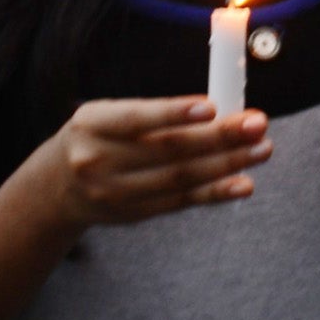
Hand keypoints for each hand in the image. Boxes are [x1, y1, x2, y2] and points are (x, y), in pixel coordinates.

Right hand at [36, 98, 271, 228]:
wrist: (57, 186)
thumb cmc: (100, 137)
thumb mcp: (110, 115)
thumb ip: (157, 113)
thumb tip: (223, 108)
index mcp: (92, 123)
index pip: (135, 118)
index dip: (174, 113)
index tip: (212, 106)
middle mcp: (98, 159)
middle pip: (167, 149)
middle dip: (219, 136)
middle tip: (257, 124)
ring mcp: (115, 192)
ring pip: (179, 177)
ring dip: (227, 164)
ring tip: (262, 149)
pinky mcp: (134, 213)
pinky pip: (181, 202)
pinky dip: (215, 192)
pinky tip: (244, 183)